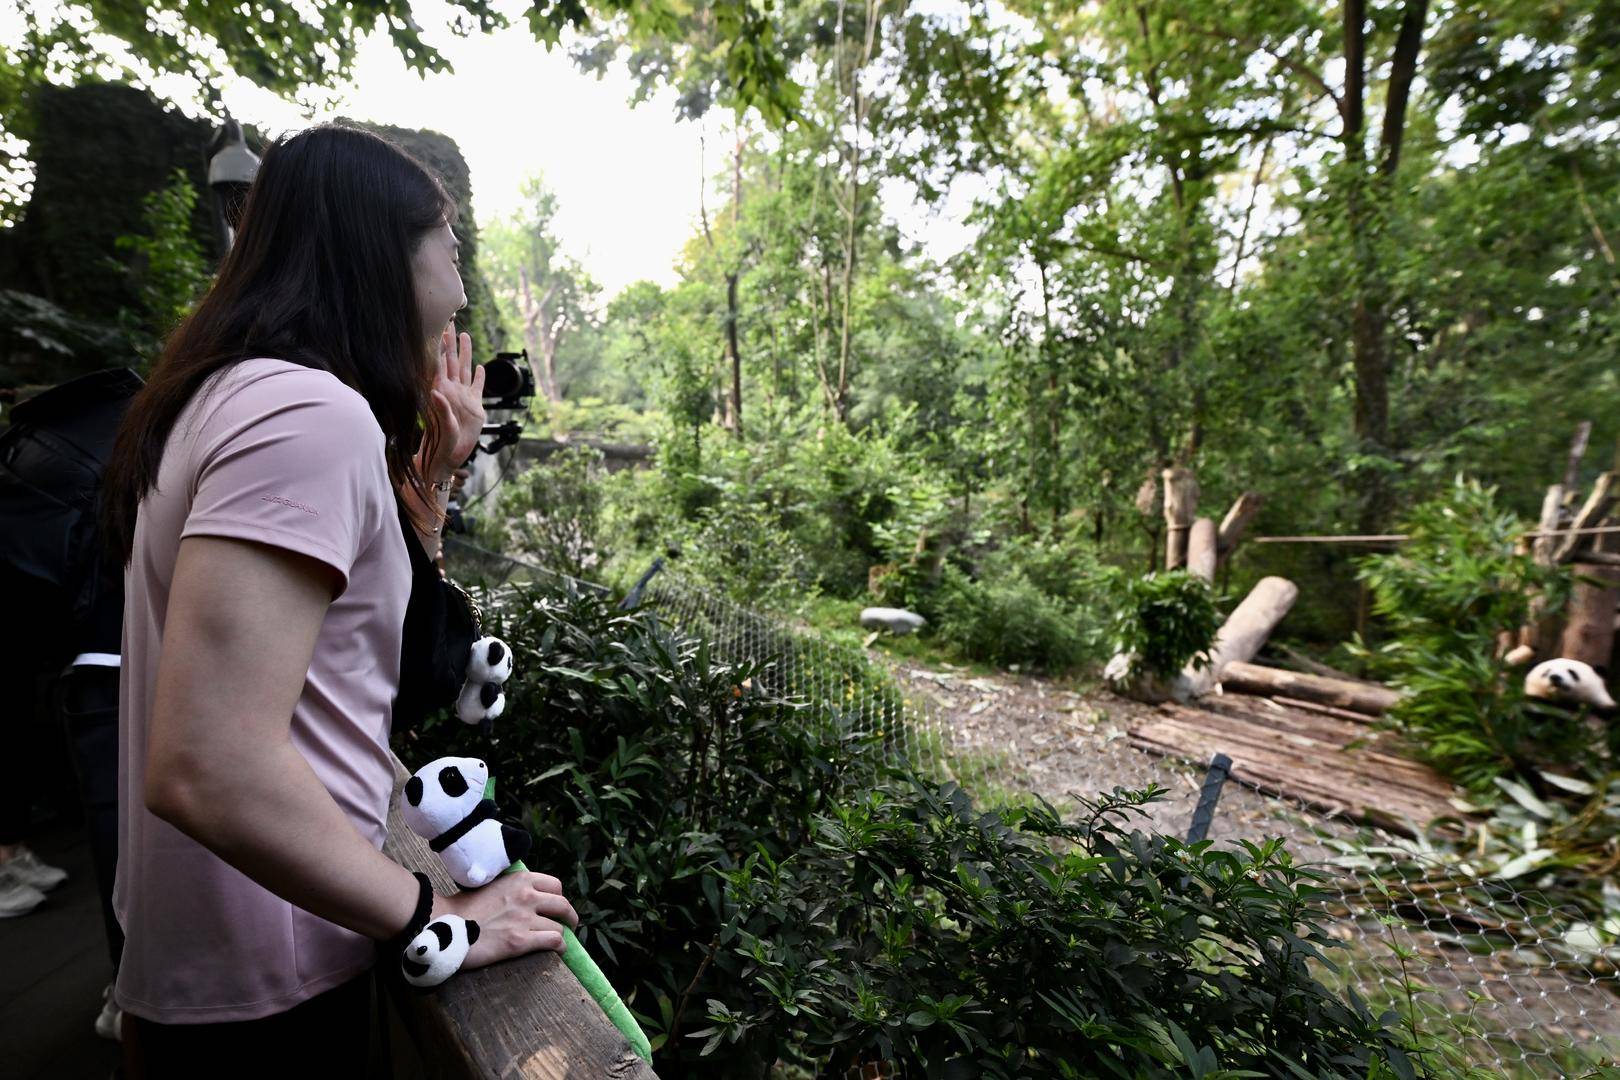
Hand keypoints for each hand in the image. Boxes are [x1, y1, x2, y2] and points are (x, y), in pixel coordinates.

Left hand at [421, 323, 485, 479]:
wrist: (449, 458)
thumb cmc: (442, 446)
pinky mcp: (474, 407)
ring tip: (466, 336)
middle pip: (451, 360)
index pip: (440, 363)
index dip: (440, 345)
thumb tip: (436, 391)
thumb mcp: (443, 428)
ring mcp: (463, 398)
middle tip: (450, 321)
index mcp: (442, 392)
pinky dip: (478, 376)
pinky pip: (477, 387)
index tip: (440, 327)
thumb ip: (441, 410)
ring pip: (464, 369)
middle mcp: (452, 391)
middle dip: (451, 341)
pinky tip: (478, 367)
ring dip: (465, 352)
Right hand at [438, 870, 576, 969]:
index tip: (556, 907)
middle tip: (568, 924)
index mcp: (520, 880)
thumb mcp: (492, 886)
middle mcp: (527, 896)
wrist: (444, 924)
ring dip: (561, 935)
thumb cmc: (463, 907)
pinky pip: (553, 942)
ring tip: (558, 942)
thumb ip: (512, 888)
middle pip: (563, 905)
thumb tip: (526, 897)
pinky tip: (556, 951)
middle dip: (569, 916)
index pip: (555, 885)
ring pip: (559, 927)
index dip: (558, 897)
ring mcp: (525, 919)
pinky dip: (559, 947)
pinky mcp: (521, 941)